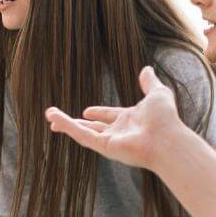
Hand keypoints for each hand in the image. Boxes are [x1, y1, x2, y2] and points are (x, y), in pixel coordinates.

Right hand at [45, 66, 181, 171]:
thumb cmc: (166, 119)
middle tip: (57, 119)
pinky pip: (82, 135)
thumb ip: (149, 83)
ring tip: (48, 115)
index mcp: (130, 120)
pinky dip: (68, 127)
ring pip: (82, 132)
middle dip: (74, 123)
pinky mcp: (103, 147)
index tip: (87, 110)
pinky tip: (54, 118)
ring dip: (65, 123)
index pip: (109, 116)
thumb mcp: (157, 93)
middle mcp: (119, 132)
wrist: (167, 138)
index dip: (98, 113)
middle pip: (92, 128)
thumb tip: (146, 69)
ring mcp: (110, 141)